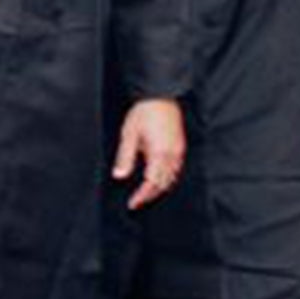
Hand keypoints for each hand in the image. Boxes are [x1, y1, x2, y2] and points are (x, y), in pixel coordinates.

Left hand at [113, 97, 185, 211]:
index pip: (151, 183)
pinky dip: (167, 178)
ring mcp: (178, 151)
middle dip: (150, 195)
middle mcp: (172, 155)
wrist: (160, 95)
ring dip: (159, 188)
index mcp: (159, 153)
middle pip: (163, 184)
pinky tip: (158, 178)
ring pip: (171, 178)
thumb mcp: (129, 134)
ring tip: (146, 193)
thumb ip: (125, 157)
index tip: (132, 203)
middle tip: (136, 201)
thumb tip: (119, 176)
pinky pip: (176, 169)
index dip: (142, 196)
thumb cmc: (144, 112)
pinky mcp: (180, 146)